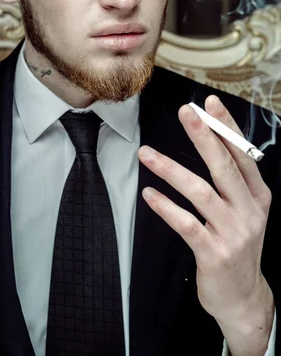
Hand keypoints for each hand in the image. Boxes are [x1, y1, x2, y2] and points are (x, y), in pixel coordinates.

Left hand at [138, 95, 272, 328]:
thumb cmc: (237, 244)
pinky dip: (166, 207)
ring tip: (145, 154)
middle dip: (203, 136)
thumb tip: (210, 138)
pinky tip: (148, 195)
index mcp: (257, 196)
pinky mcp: (215, 254)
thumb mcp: (243, 211)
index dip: (226, 127)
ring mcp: (233, 233)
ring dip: (171, 170)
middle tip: (185, 112)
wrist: (243, 297)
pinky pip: (186, 225)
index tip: (209, 104)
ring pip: (200, 192)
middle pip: (224, 166)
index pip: (242, 154)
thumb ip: (231, 181)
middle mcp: (249, 211)